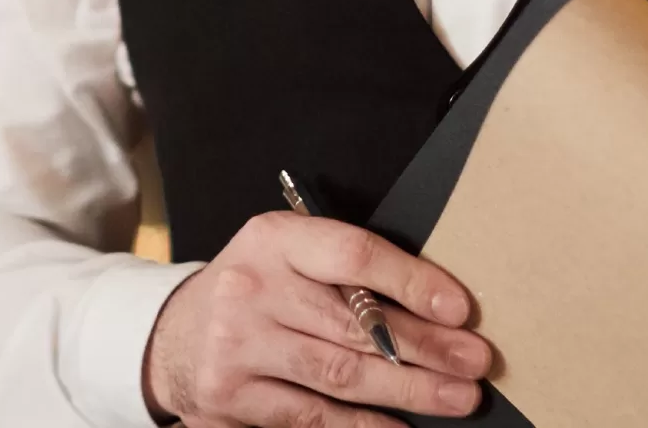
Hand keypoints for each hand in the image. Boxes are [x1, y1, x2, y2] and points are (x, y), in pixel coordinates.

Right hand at [142, 210, 490, 426]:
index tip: (459, 308)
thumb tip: (436, 307)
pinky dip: (363, 425)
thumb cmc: (254, 292)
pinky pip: (313, 416)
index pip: (352, 254)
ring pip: (340, 374)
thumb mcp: (286, 257)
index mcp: (273, 239)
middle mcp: (252, 288)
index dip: (411, 281)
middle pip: (356, 323)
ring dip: (408, 389)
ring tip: (458, 398)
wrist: (172, 336)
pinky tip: (401, 427)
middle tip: (476, 362)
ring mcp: (239, 345)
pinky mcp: (233, 396)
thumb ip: (344, 272)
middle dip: (427, 346)